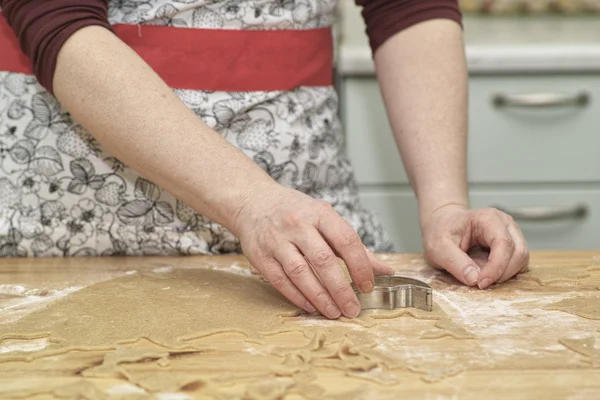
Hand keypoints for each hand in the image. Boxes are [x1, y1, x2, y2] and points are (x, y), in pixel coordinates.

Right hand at [232, 184, 393, 318]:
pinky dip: (297, 296)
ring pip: (300, 273)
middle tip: (352, 309)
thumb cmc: (295, 212)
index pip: (345, 240)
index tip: (368, 285)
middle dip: (340, 289)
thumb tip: (384, 270)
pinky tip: (311, 306)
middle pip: (323, 260)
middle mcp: (297, 224)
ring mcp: (276, 240)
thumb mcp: (325, 218)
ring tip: (334, 312)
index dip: (359, 265)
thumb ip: (353, 245)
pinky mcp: (261, 256)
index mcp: (319, 213)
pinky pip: (281, 280)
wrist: (253, 202)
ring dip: (319, 297)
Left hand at [420, 204, 528, 288]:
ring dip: (505, 275)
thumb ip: (454, 261)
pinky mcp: (512, 247)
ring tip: (482, 276)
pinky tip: (488, 273)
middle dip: (501, 273)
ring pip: (521, 260)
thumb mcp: (438, 246)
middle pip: (518, 253)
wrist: (443, 225)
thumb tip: (474, 278)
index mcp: (488, 218)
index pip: (503, 243)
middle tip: (480, 283)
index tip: (481, 283)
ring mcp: (511, 235)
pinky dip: (506, 274)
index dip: (496, 267)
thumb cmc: (441, 231)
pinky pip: (518, 264)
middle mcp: (505, 224)